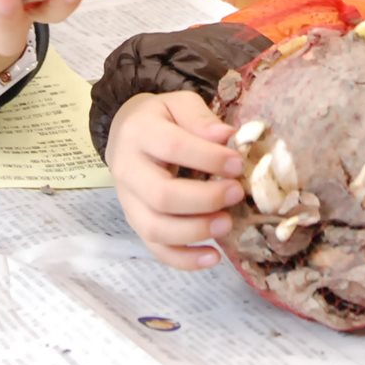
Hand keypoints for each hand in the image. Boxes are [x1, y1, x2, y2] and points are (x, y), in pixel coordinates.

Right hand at [106, 91, 246, 269]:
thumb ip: (200, 117)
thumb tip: (227, 136)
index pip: (172, 147)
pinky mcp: (136, 224)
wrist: (126, 133)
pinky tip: (213, 257)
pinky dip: (184, 259)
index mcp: (140, 133)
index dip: (208, 158)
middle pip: (161, 195)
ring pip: (155, 228)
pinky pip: (155, 249)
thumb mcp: (179, 104)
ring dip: (195, 232)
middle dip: (204, 200)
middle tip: (237, 193)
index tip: (238, 164)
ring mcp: (129, 202)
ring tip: (227, 224)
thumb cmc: (161, 119)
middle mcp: (128, 170)